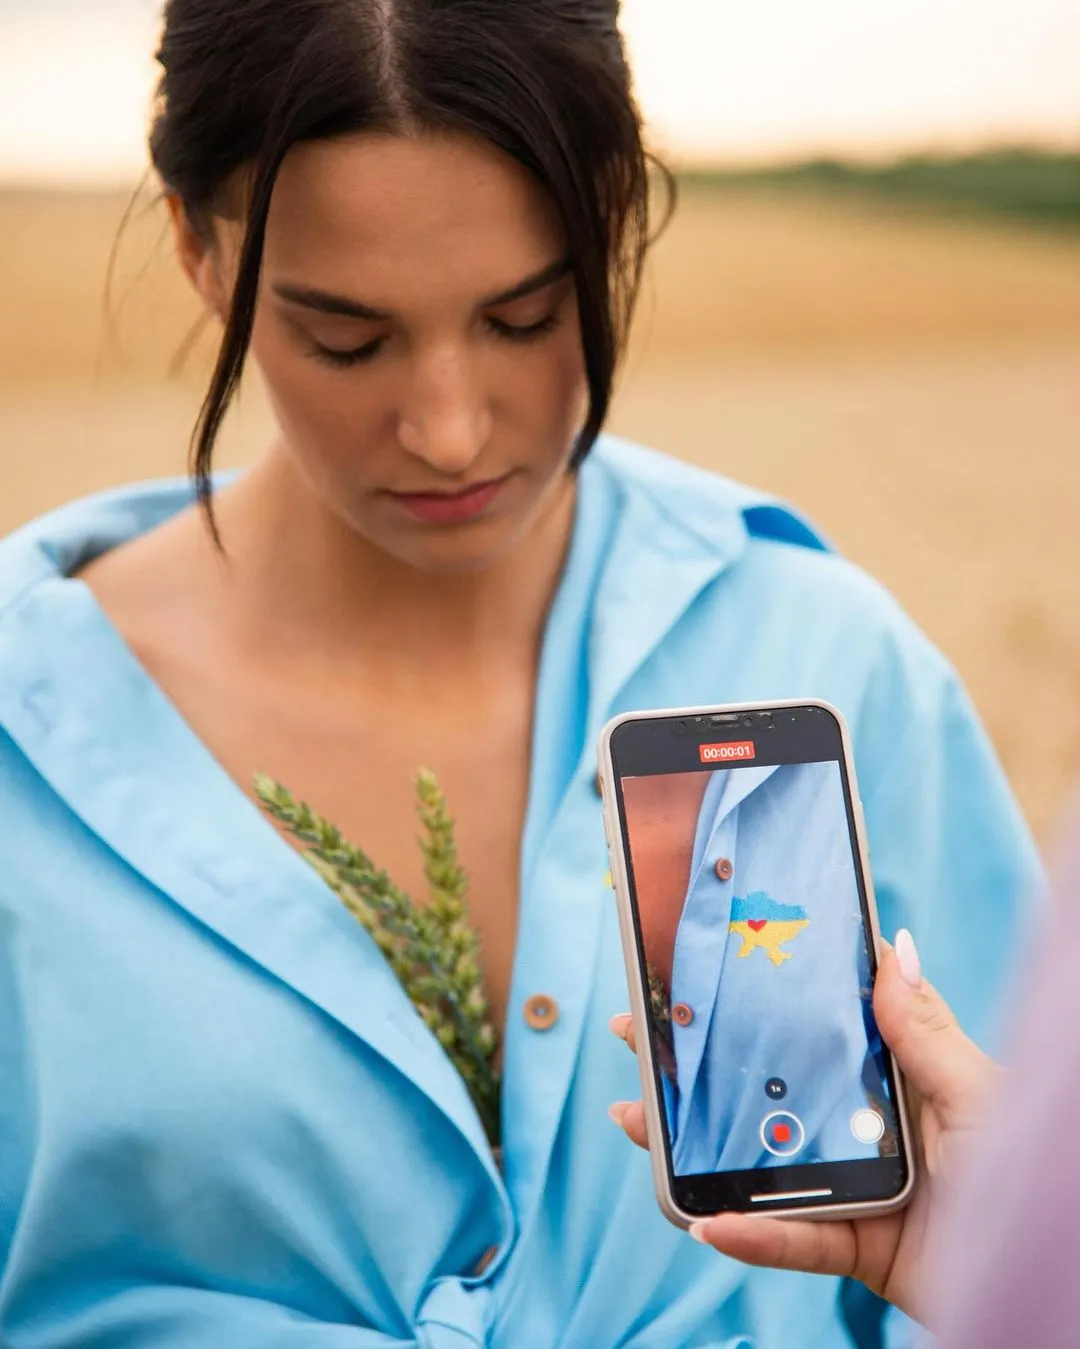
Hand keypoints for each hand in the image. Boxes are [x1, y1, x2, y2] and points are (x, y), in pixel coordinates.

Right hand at [608, 932, 998, 1325]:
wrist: (1050, 1276)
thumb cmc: (1029, 1171)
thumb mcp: (976, 1092)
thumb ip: (924, 1031)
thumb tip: (892, 945)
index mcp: (890, 1076)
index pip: (811, 1029)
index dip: (756, 1001)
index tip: (703, 968)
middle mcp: (860, 1125)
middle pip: (764, 1092)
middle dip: (694, 1066)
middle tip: (635, 1033)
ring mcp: (850, 1186)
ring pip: (758, 1164)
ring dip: (692, 1147)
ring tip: (634, 1116)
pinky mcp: (853, 1248)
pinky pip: (791, 1243)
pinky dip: (750, 1237)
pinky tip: (705, 1221)